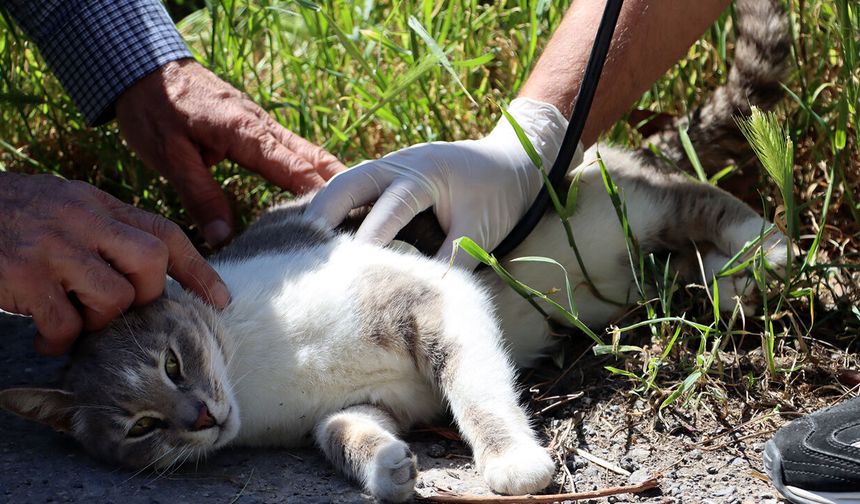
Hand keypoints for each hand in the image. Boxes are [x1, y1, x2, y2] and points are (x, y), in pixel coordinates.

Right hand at [0, 173, 229, 354]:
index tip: (221, 300)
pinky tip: (44, 338)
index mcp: (97, 204)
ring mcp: (54, 245)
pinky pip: (66, 323)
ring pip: (115, 297)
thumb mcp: (63, 207)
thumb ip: (104, 230)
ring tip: (73, 322)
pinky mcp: (24, 274)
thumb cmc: (8, 216)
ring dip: (99, 321)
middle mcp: (82, 219)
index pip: (164, 232)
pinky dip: (59, 340)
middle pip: (152, 262)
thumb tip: (149, 270)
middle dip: (146, 296)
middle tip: (118, 310)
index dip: (198, 269)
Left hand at [116, 59, 345, 245]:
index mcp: (244, 132)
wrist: (144, 67)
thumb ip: (200, 196)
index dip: (317, 194)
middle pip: (312, 157)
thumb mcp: (169, 156)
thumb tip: (225, 238)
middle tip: (365, 214)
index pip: (292, 167)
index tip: (340, 219)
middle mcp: (262, 126)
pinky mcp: (255, 126)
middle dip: (339, 185)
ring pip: (307, 152)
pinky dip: (312, 168)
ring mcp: (262, 124)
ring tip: (357, 204)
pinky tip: (321, 185)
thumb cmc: (153, 110)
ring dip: (330, 176)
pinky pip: (292, 149)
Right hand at [306, 98, 575, 267]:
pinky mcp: (385, 176)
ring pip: (342, 184)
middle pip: (347, 184)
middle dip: (322, 216)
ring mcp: (388, 166)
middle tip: (299, 253)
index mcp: (424, 173)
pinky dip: (331, 211)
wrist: (512, 162)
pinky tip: (316, 240)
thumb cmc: (498, 197)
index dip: (369, 240)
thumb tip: (425, 300)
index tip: (352, 271)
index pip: (389, 208)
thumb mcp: (481, 231)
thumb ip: (453, 261)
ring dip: (320, 212)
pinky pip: (350, 190)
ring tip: (298, 250)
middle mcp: (398, 164)